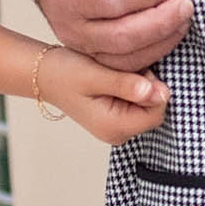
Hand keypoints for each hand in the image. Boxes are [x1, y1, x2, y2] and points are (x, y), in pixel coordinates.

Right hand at [32, 0, 192, 70]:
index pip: (110, 0)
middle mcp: (72, 25)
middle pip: (120, 35)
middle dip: (159, 23)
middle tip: (185, 6)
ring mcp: (81, 46)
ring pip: (124, 57)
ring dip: (160, 43)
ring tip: (183, 21)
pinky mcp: (93, 58)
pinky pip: (124, 67)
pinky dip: (152, 56)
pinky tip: (171, 37)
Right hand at [41, 45, 169, 145]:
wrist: (45, 74)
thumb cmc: (65, 73)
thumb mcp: (96, 75)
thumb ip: (126, 85)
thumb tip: (159, 94)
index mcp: (113, 127)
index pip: (156, 113)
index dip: (154, 88)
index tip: (136, 72)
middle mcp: (117, 133)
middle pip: (154, 111)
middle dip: (148, 88)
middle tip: (124, 71)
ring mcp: (116, 128)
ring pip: (147, 107)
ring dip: (140, 87)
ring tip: (116, 74)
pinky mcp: (116, 119)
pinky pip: (138, 105)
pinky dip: (134, 89)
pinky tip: (116, 79)